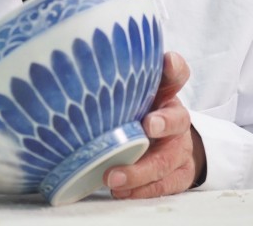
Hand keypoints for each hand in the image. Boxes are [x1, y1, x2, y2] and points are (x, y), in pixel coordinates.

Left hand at [103, 51, 205, 198]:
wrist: (170, 144)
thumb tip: (72, 70)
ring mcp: (180, 148)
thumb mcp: (131, 95)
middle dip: (163, 123)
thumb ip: (113, 82)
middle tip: (148, 127)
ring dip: (141, 170)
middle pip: (177, 119)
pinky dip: (142, 190)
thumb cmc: (139, 114)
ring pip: (166, 160)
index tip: (167, 63)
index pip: (176, 72)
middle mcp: (177, 119)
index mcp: (166, 93)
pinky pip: (164, 184)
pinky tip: (121, 191)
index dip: (173, 67)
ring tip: (114, 177)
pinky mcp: (179, 174)